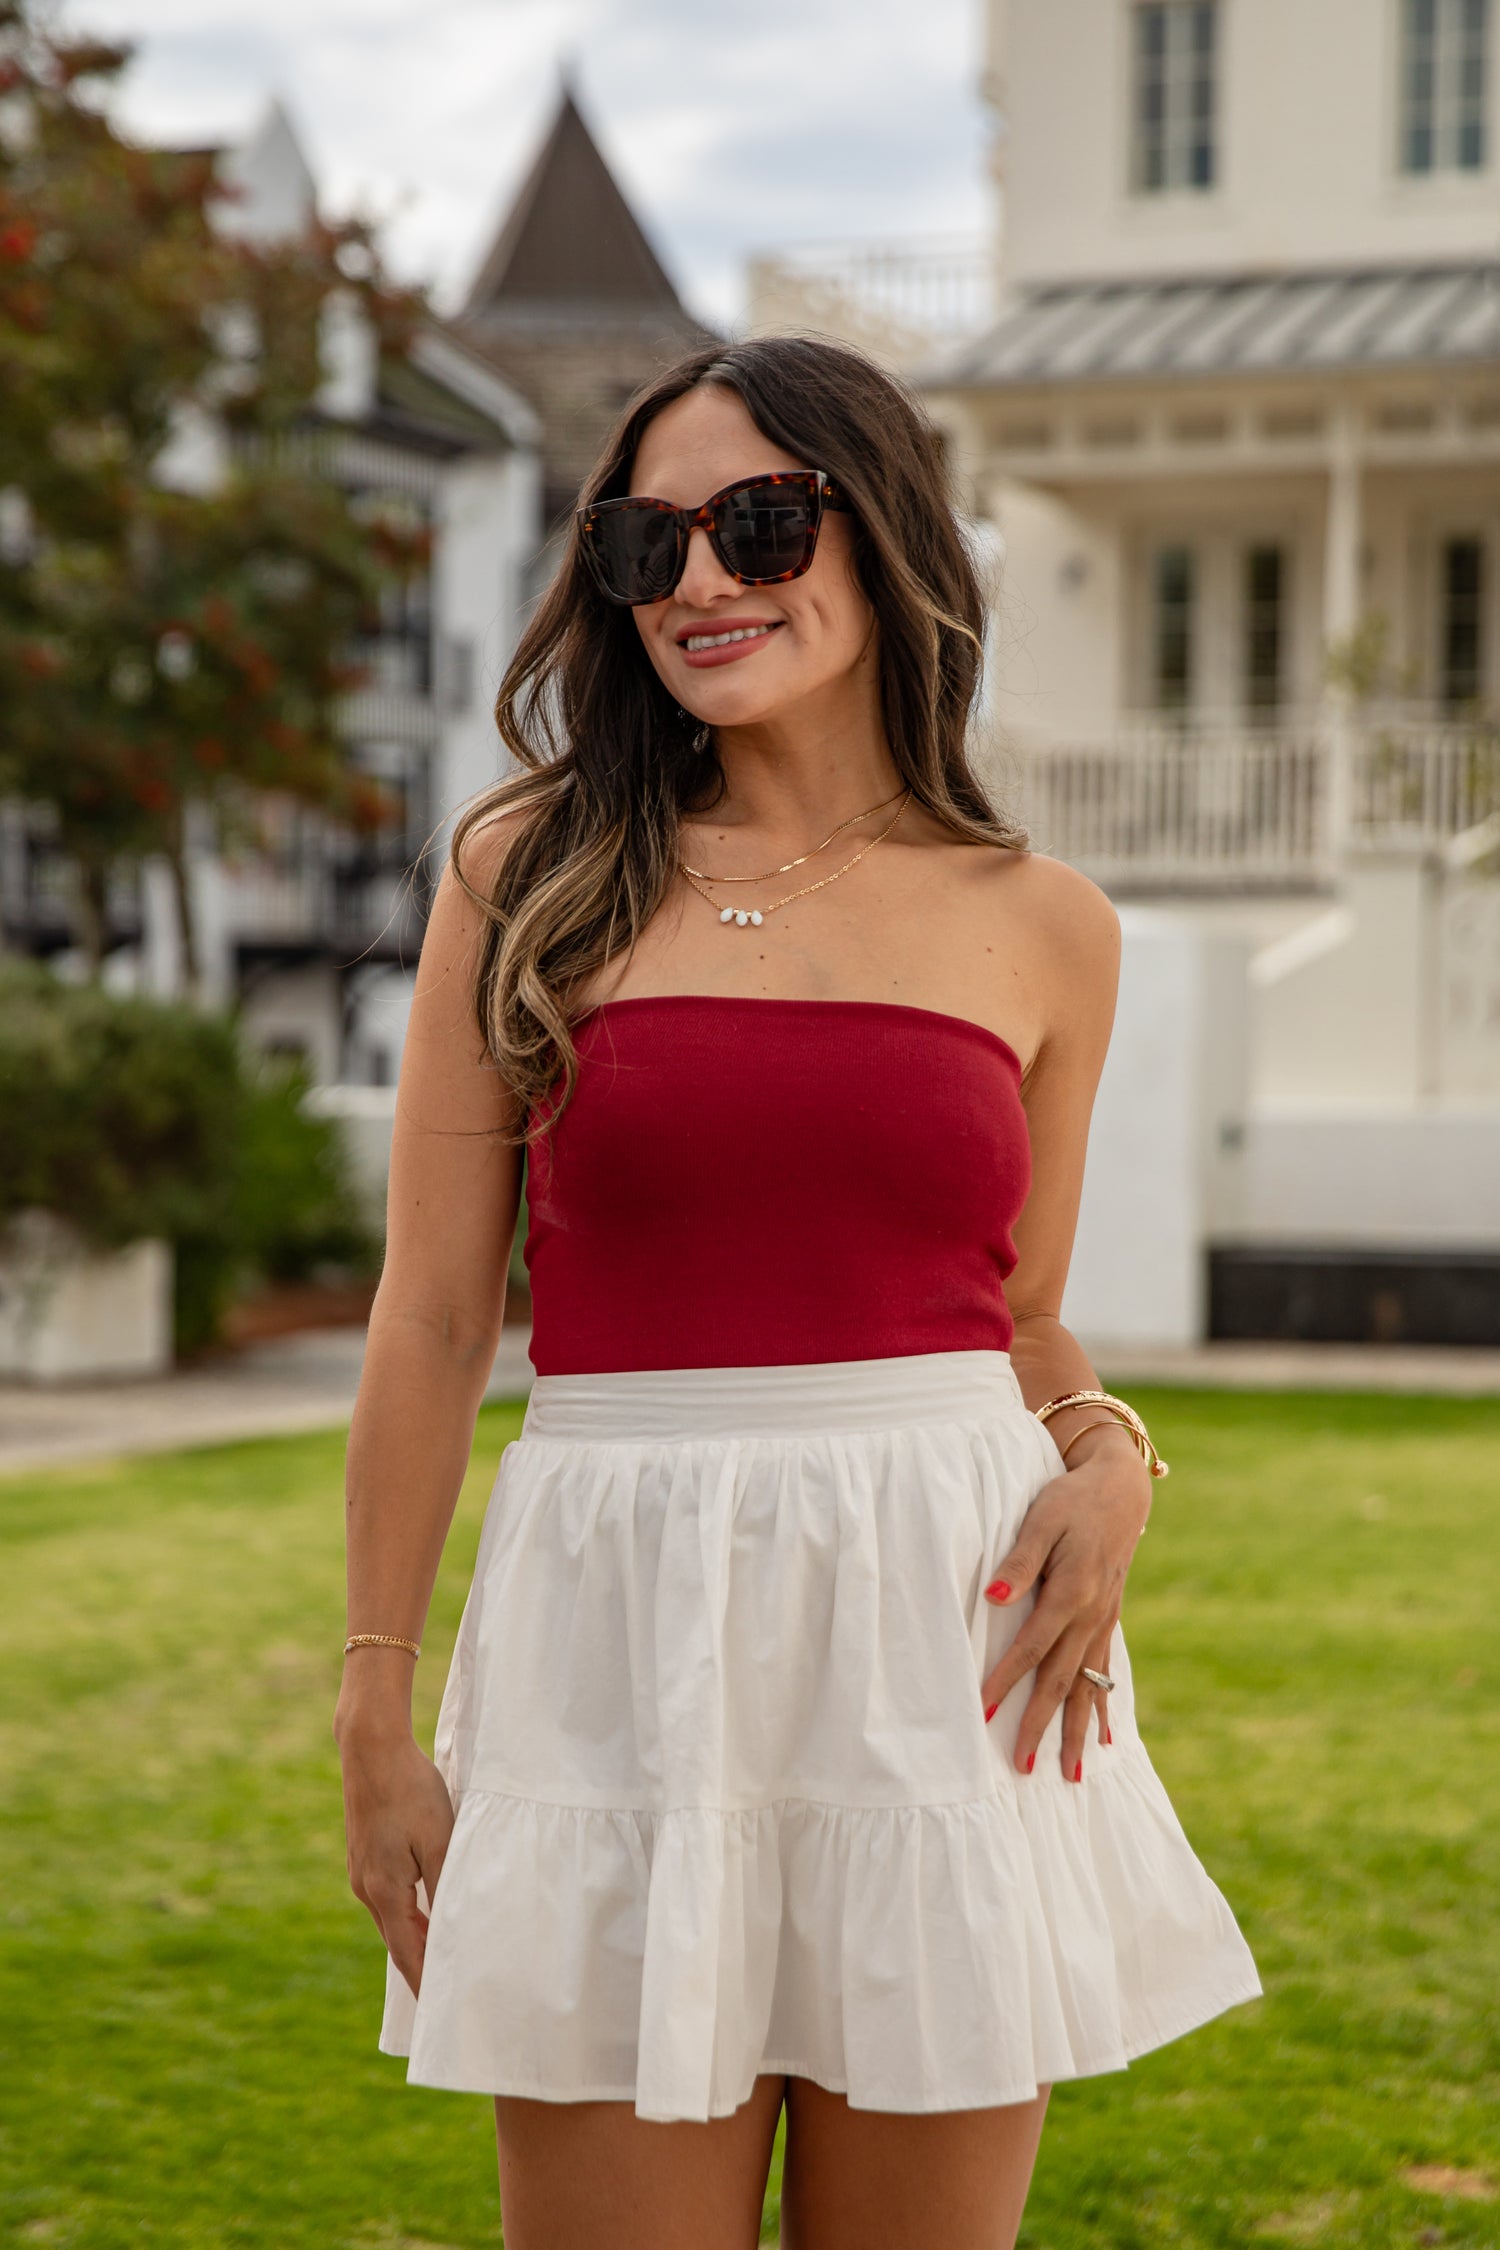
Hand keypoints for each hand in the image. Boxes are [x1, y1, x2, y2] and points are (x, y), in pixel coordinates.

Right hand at [338, 1723, 455, 1997]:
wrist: (371, 1748)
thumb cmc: (411, 1790)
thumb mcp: (440, 1838)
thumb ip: (447, 1884)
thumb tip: (456, 1926)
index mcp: (385, 1892)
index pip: (409, 1955)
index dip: (426, 1985)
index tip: (440, 2014)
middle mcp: (366, 1889)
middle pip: (399, 1942)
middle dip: (423, 1969)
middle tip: (449, 1996)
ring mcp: (361, 1872)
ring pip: (392, 1920)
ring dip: (417, 1940)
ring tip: (445, 1960)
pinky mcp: (364, 1856)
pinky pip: (388, 1899)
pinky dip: (409, 1915)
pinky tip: (426, 1911)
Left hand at [979, 1433, 1151, 1780]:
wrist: (1119, 1490)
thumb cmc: (1070, 1500)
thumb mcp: (1041, 1520)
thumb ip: (1017, 1561)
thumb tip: (992, 1598)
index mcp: (1070, 1593)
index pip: (1030, 1649)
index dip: (1005, 1683)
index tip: (983, 1716)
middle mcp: (1091, 1616)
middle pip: (1061, 1681)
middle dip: (1041, 1726)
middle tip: (1023, 1769)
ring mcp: (1105, 1621)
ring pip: (1089, 1686)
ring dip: (1078, 1730)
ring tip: (1071, 1774)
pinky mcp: (1110, 1620)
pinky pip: (1106, 1674)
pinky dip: (1104, 1707)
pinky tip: (1107, 1738)